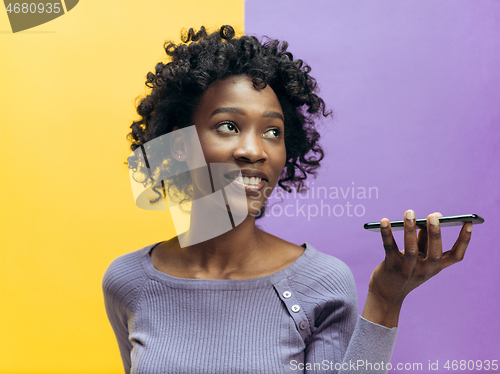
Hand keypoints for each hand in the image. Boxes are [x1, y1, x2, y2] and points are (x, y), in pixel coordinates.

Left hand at [361, 210, 472, 327]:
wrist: (386, 294)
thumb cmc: (405, 270)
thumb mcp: (419, 258)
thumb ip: (425, 238)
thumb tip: (434, 215)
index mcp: (436, 267)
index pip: (456, 256)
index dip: (464, 241)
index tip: (469, 223)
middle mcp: (425, 270)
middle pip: (435, 253)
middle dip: (435, 234)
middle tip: (433, 215)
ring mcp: (408, 270)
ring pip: (411, 249)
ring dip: (410, 229)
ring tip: (409, 213)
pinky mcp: (391, 267)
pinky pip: (389, 247)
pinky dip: (387, 233)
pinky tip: (384, 221)